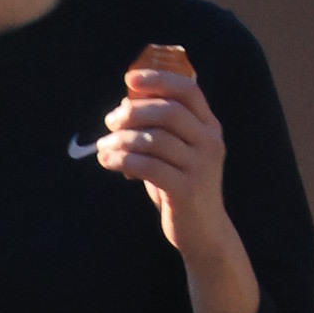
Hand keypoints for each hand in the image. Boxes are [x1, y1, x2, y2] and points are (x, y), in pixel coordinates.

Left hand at [96, 47, 229, 259]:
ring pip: (155, 139)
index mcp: (209, 127)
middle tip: (110, 121)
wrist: (204, 234)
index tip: (130, 79)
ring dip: (122, 139)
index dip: (159, 79)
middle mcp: (210, 142)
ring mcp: (201, 166)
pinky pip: (148, 166)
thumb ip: (158, 129)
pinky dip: (122, 161)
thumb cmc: (182, 188)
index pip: (187, 91)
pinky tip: (107, 162)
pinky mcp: (186, 190)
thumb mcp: (176, 154)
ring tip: (103, 146)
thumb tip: (125, 103)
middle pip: (168, 112)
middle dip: (134, 112)